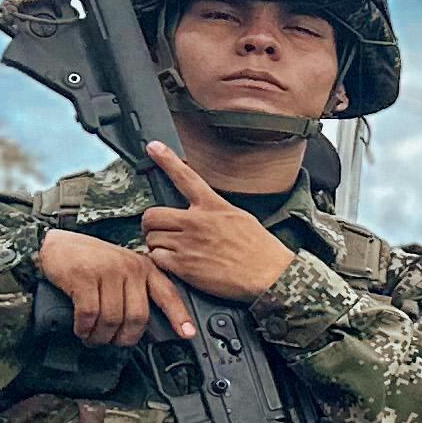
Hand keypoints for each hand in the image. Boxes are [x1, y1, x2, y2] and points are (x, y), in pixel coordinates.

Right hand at [37, 227, 188, 346]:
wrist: (55, 243)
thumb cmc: (89, 260)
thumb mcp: (122, 268)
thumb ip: (135, 289)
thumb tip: (141, 325)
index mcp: (144, 267)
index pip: (168, 294)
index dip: (179, 316)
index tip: (187, 334)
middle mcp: (130, 268)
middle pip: (138, 316)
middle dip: (125, 337)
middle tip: (114, 342)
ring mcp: (107, 272)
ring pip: (113, 319)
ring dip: (101, 336)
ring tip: (93, 338)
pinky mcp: (84, 277)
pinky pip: (89, 314)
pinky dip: (84, 328)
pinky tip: (81, 329)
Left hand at [136, 144, 297, 301]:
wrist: (270, 275)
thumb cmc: (261, 250)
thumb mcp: (241, 218)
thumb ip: (216, 211)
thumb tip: (200, 211)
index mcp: (213, 206)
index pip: (185, 177)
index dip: (166, 160)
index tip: (153, 147)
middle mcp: (197, 222)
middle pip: (152, 215)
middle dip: (151, 225)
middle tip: (158, 232)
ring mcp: (188, 244)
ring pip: (152, 239)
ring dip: (158, 246)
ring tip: (176, 253)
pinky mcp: (184, 265)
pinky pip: (156, 258)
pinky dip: (161, 263)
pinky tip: (177, 266)